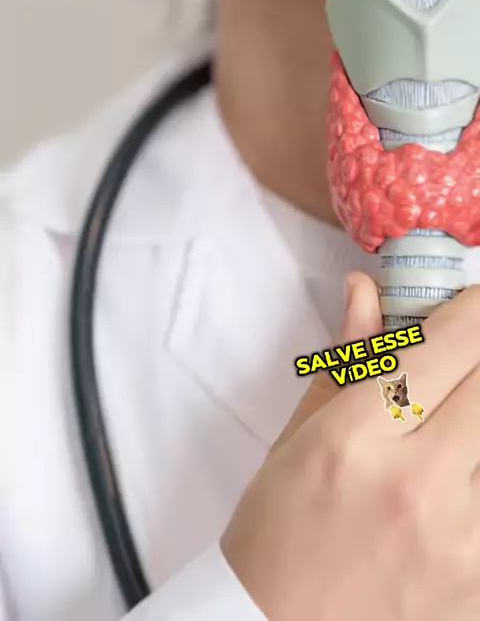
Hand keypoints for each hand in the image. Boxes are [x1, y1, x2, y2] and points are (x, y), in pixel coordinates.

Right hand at [221, 274, 479, 620]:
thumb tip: (367, 291)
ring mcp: (465, 542)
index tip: (470, 303)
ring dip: (476, 416)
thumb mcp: (300, 437)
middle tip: (460, 359)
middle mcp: (420, 485)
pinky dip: (476, 474)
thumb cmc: (276, 533)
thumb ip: (347, 360)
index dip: (474, 307)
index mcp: (359, 439)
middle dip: (479, 355)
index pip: (453, 343)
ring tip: (451, 421)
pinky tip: (450, 479)